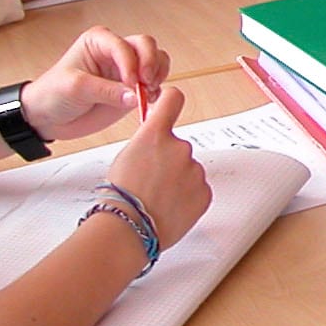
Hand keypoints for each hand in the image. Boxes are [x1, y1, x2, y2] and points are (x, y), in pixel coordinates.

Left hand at [18, 28, 170, 143]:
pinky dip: (157, 90)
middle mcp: (116, 52)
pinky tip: (149, 100)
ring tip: (148, 92)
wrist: (48, 117)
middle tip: (146, 84)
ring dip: (158, 75)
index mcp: (99, 42)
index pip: (124, 45)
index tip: (130, 84)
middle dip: (151, 64)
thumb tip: (134, 96)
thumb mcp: (75, 88)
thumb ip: (106, 91)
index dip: (131, 64)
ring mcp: (126, 69)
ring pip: (156, 61)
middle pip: (146, 46)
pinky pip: (155, 83)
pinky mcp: (132, 88)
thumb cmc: (53, 94)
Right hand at [101, 88, 209, 250]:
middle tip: (152, 180)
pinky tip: (170, 207)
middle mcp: (180, 147)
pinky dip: (187, 196)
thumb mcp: (127, 156)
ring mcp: (195, 170)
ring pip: (188, 170)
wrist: (129, 226)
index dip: (170, 100)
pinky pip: (197, 189)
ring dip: (178, 180)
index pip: (173, 99)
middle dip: (168, 160)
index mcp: (156, 135)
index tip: (170, 103)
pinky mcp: (205, 192)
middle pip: (178, 146)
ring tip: (158, 198)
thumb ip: (148, 142)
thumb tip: (157, 141)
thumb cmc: (121, 195)